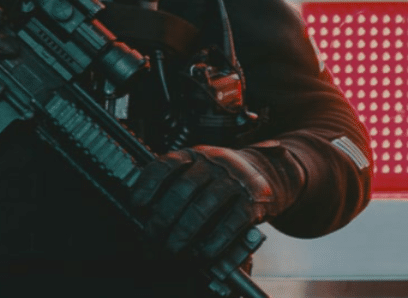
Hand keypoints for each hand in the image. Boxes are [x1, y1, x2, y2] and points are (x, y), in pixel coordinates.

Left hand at [130, 144, 304, 267]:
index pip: (166, 165)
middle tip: (152, 236)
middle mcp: (213, 163)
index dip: (148, 185)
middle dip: (163, 216)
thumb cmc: (223, 176)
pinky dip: (214, 241)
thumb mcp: (198, 168)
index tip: (137, 205)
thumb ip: (175, 181)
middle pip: (183, 189)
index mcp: (194, 155)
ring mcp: (234, 181)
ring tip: (172, 248)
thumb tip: (146, 212)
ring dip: (185, 232)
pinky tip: (202, 253)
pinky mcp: (253, 202)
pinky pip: (231, 223)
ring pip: (204, 207)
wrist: (270, 172)